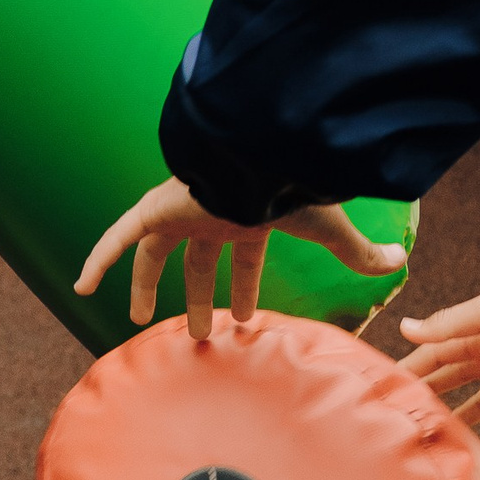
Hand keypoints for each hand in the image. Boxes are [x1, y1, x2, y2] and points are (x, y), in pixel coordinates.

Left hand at [75, 177, 405, 339]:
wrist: (261, 146)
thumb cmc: (292, 182)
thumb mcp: (328, 226)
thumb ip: (357, 251)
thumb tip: (399, 265)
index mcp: (248, 215)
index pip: (245, 258)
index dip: (246, 288)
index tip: (248, 319)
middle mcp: (212, 211)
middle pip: (196, 260)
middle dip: (196, 296)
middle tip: (197, 332)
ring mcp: (180, 207)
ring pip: (154, 250)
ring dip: (144, 283)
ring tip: (136, 320)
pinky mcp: (156, 205)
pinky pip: (117, 234)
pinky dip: (97, 258)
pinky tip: (80, 287)